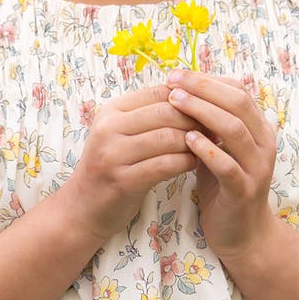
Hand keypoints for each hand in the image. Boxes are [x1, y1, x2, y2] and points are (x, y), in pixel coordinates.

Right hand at [65, 85, 202, 243]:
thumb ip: (150, 115)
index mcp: (112, 110)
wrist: (83, 207)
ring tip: (207, 145)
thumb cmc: (112, 166)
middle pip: (166, 112)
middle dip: (195, 119)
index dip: (188, 98)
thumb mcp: (123, 133)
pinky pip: (165, 165)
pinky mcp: (123, 180)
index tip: (208, 107)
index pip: (159, 92)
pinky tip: (194, 163)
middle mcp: (109, 127)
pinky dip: (185, 162)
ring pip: (168, 138)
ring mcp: (114, 154)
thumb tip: (194, 96)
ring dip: (193, 142)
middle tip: (215, 127)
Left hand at [165, 70, 276, 261]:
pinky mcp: (244, 192)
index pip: (238, 91)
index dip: (208, 79)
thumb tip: (181, 87)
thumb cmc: (224, 184)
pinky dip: (208, 149)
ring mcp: (257, 168)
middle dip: (203, 88)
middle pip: (237, 103)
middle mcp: (263, 144)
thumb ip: (208, 121)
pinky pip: (228, 166)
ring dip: (203, 112)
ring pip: (234, 129)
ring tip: (175, 102)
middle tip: (173, 82)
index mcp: (259, 129)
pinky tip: (187, 139)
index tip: (178, 73)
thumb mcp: (218, 147)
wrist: (242, 234)